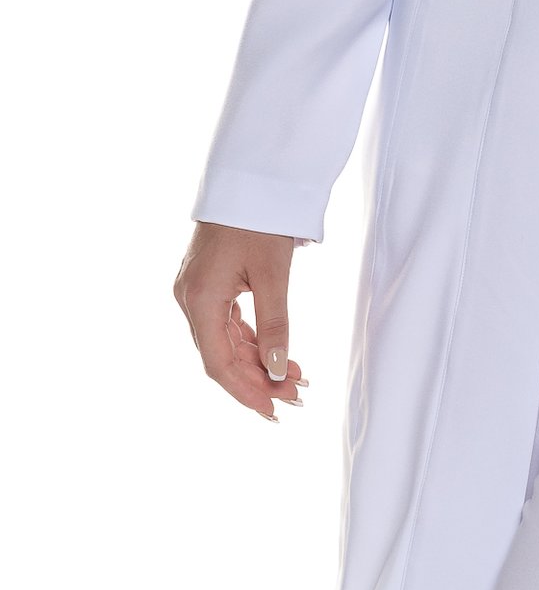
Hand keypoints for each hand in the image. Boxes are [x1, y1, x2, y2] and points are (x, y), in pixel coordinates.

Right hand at [173, 223, 308, 423]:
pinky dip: (252, 341)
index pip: (218, 362)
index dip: (245, 391)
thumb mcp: (274, 274)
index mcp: (200, 299)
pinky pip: (227, 324)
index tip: (273, 411)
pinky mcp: (208, 283)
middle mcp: (190, 299)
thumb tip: (279, 371)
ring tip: (295, 379)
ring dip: (258, 362)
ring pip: (225, 341)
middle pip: (221, 355)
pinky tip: (277, 355)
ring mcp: (197, 291)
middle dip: (258, 379)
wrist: (249, 178)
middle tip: (296, 396)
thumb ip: (276, 325)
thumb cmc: (260, 219)